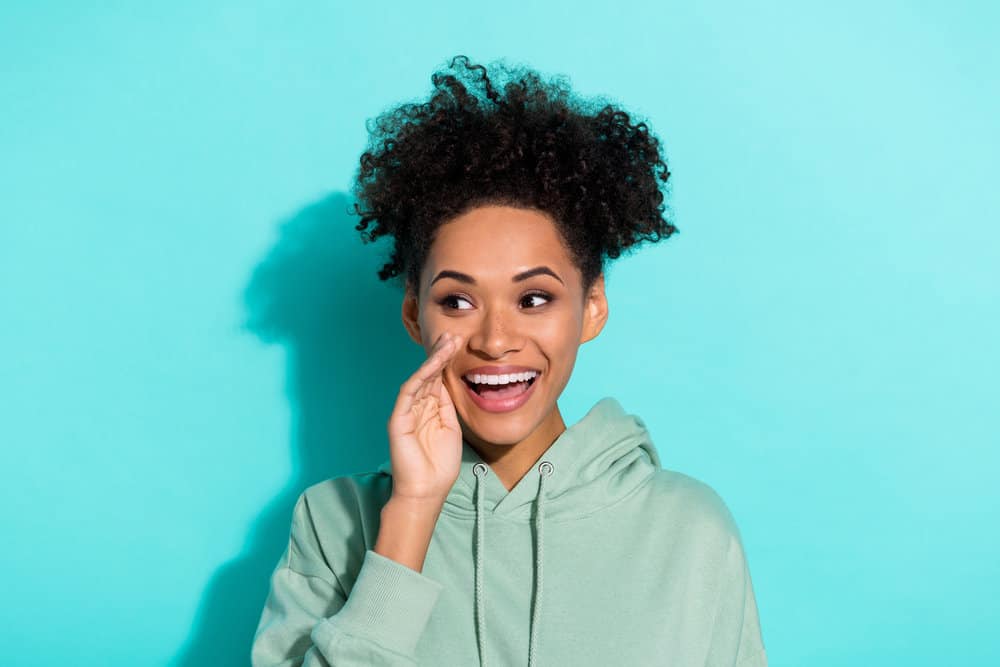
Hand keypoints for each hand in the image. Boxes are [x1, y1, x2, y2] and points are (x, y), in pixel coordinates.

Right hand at [386, 332, 462, 502]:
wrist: (426, 491)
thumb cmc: (440, 465)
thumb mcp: (451, 428)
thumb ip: (448, 405)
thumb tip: (450, 381)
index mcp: (430, 409)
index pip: (438, 378)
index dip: (447, 360)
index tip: (459, 342)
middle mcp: (417, 406)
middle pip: (428, 374)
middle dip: (440, 353)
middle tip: (452, 334)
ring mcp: (406, 412)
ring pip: (419, 379)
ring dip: (433, 360)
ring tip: (446, 343)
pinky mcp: (398, 419)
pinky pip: (408, 393)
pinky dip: (419, 377)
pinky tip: (431, 364)